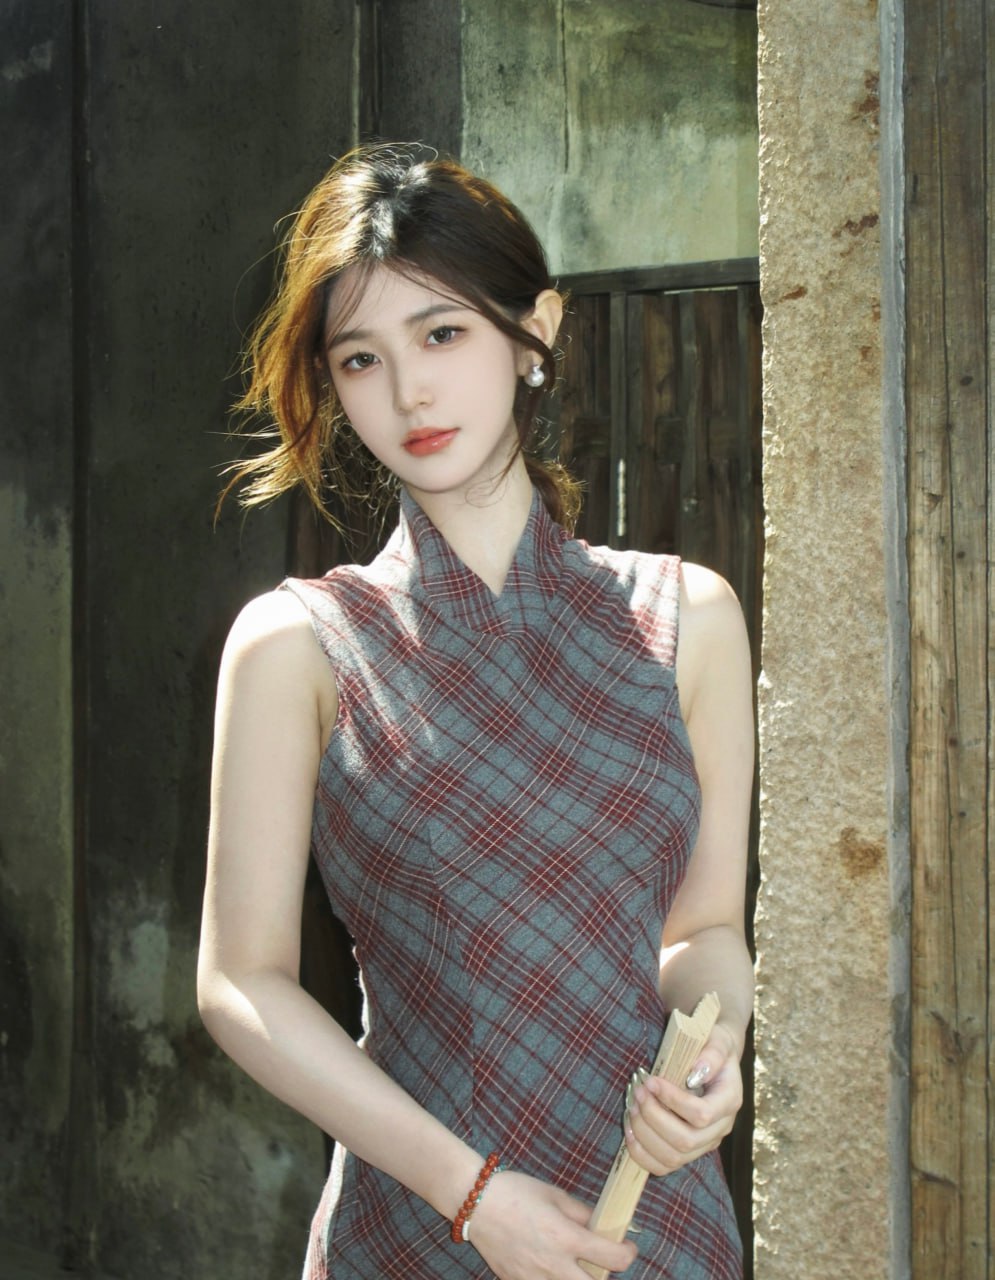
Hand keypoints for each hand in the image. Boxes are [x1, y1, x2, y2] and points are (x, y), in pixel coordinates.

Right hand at [467, 1169, 636, 1278]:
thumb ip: (581, 1212)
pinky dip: (552, 1279)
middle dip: (605, 1275)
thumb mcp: (554, 1194)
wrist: (475, 1203)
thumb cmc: (516, 1192)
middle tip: (601, 1260)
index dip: (629, 1254)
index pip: (613, 1259)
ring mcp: (534, 1279)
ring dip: (577, 1279)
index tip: (628, 1247)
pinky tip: (547, 1264)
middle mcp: (553, 1265)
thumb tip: (602, 1223)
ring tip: (573, 1263)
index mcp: (566, 1237)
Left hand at [623, 1022, 742, 1176]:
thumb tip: (695, 1073)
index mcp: (730, 1101)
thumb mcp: (717, 1040)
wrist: (713, 1059)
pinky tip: (630, 1131)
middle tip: (638, 1092)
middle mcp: (720, 1128)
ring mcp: (704, 1143)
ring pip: (673, 1157)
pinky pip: (664, 1166)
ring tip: (631, 1107)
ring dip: (644, 1134)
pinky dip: (642, 1153)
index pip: (702, 1114)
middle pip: (686, 1140)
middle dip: (653, 1117)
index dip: (672, 1101)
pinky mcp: (688, 1151)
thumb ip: (712, 1053)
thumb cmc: (712, 1046)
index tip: (651, 1080)